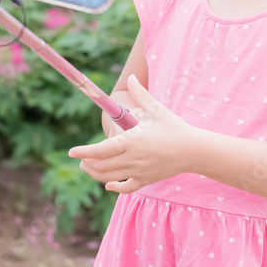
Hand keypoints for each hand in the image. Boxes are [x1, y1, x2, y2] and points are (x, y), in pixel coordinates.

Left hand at [70, 74, 197, 193]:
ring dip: (96, 173)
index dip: (84, 151)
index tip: (72, 151)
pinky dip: (115, 187)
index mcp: (132, 141)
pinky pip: (126, 188)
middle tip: (81, 158)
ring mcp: (139, 171)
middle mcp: (133, 159)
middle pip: (102, 165)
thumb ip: (141, 94)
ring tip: (88, 167)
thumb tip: (131, 78)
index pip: (101, 149)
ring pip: (110, 177)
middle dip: (87, 162)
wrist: (193, 150)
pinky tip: (109, 184)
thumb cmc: (174, 127)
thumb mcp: (157, 109)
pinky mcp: (146, 180)